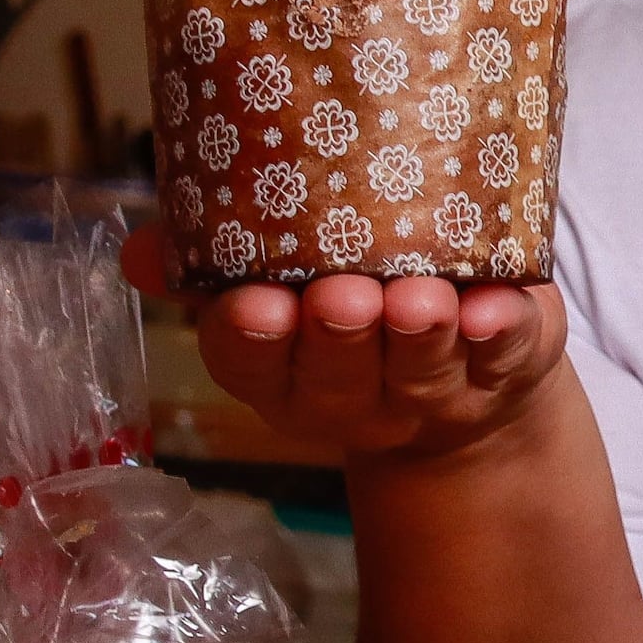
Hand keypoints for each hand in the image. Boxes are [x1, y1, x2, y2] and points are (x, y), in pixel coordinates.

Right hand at [121, 221, 567, 466]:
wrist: (466, 372)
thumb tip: (137, 251)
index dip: (248, 337)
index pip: (250, 362)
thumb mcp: (272, 282)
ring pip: (421, 365)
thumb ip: (209, 260)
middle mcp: (352, 391)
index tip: (254, 304)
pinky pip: (504, 354)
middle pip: (337, 370)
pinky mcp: (506, 365)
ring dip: (419, 333)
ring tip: (421, 297)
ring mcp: (431, 387)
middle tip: (342, 296)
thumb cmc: (349, 296)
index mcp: (282, 368)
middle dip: (338, 334)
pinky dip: (501, 332)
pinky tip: (494, 312)